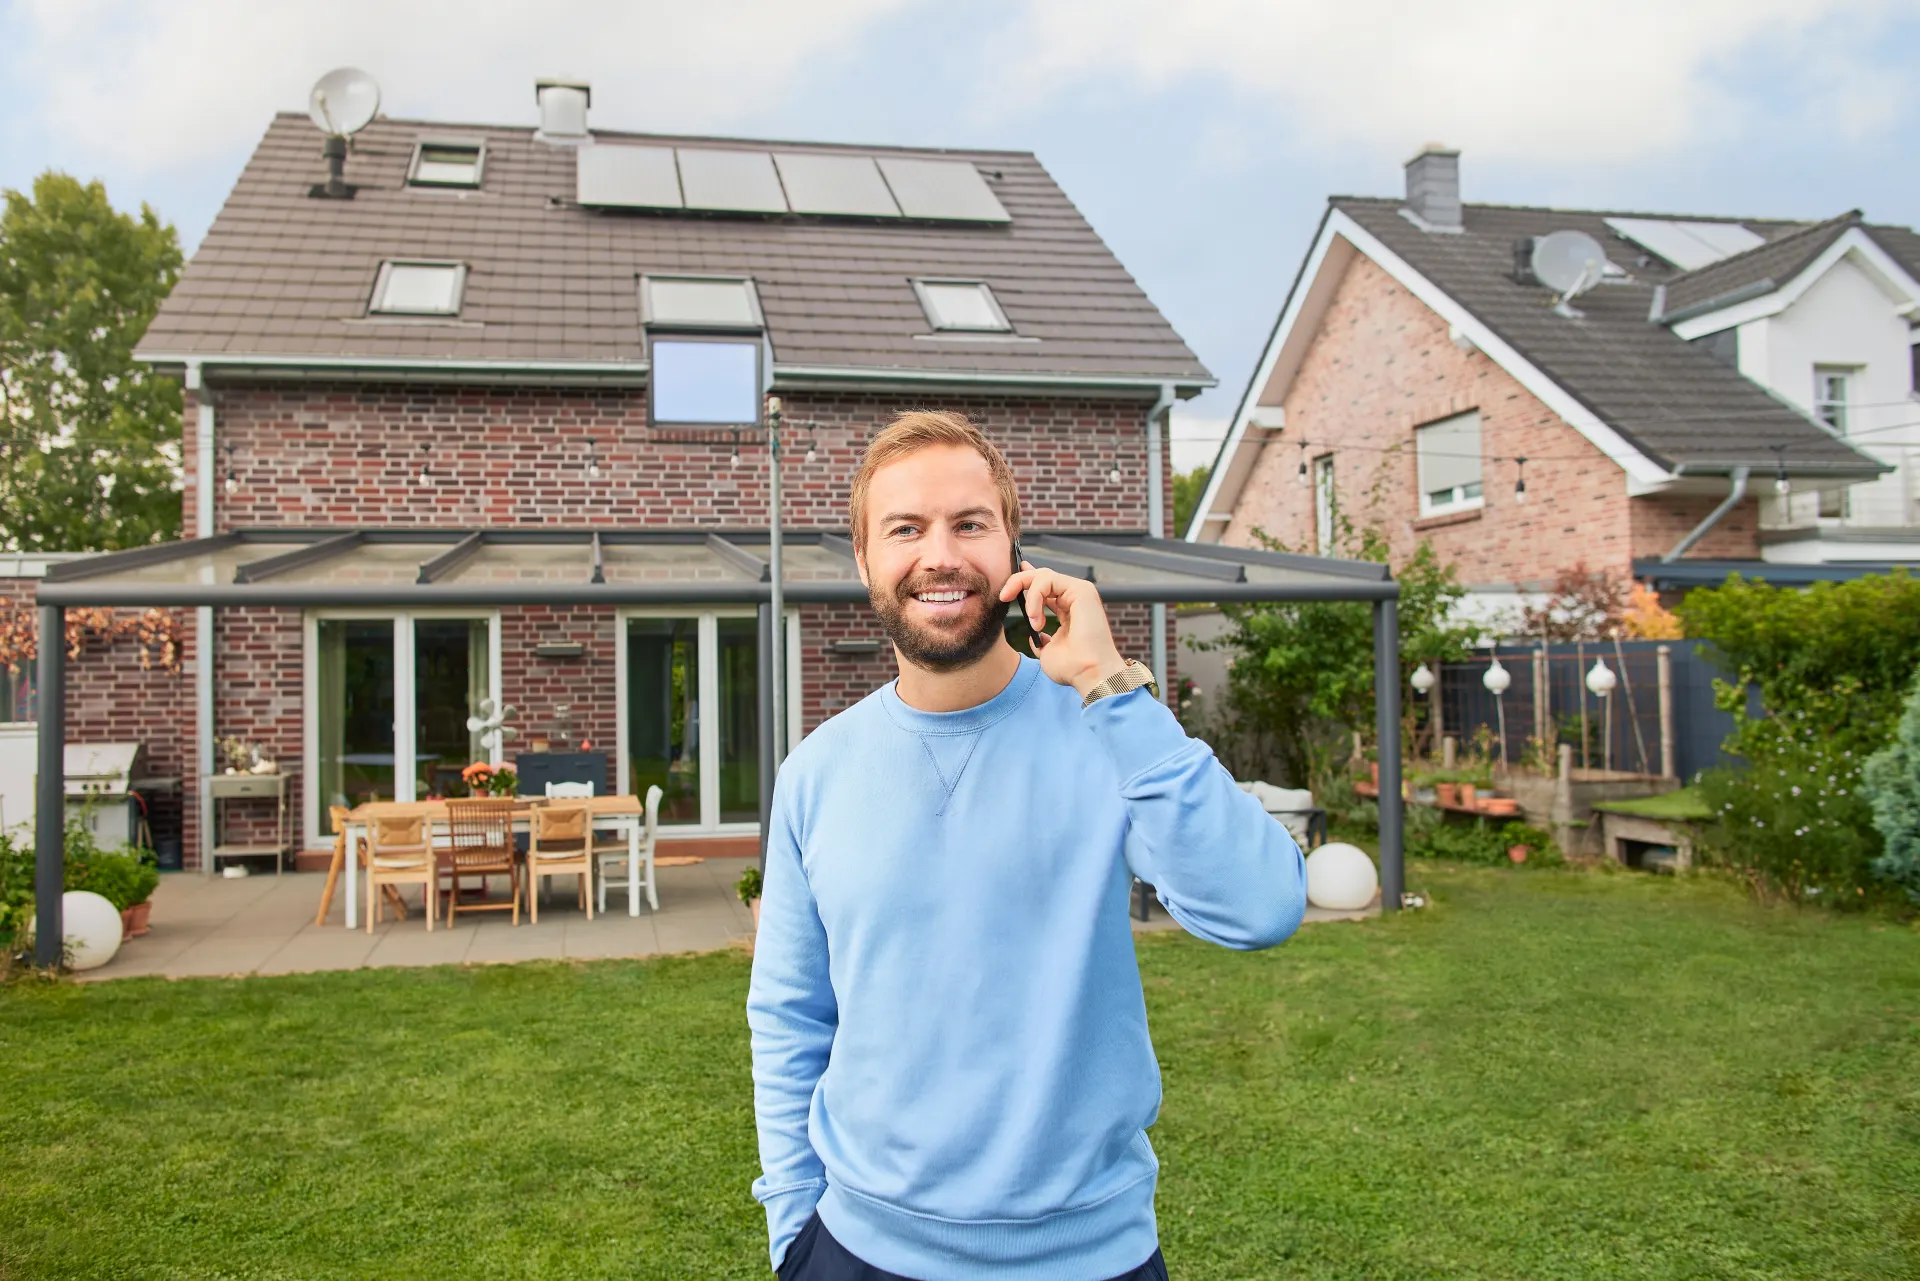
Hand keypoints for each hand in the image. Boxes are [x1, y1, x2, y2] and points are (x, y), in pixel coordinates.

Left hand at [998, 561, 1128, 696]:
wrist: (1088, 674)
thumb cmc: (1072, 668)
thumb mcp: (1047, 651)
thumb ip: (1041, 640)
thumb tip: (1036, 635)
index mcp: (1068, 610)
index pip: (1046, 587)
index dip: (1026, 579)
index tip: (1009, 584)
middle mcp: (1074, 598)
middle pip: (1041, 576)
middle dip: (1018, 582)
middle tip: (1004, 597)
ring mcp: (1080, 592)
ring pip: (1043, 575)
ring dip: (1029, 597)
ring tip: (1033, 622)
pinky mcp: (1082, 589)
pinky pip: (1048, 580)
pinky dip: (1035, 597)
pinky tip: (1036, 618)